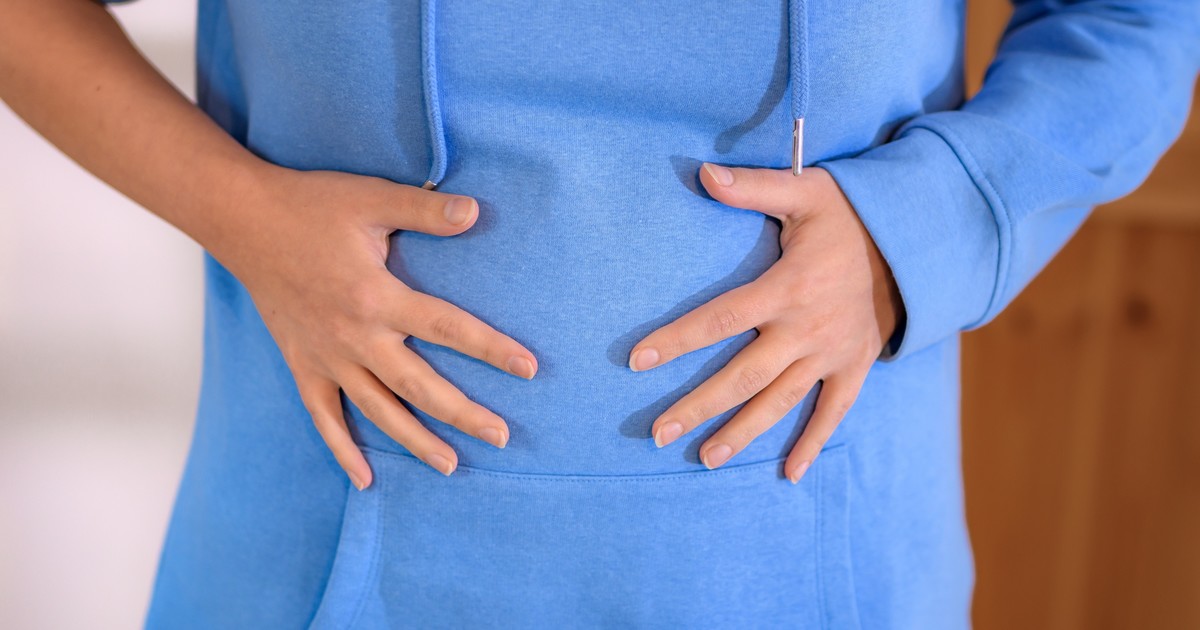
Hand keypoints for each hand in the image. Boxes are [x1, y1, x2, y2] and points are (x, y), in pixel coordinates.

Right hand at [215, 166, 538, 488]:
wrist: (242, 221)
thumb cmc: (311, 206)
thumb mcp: (372, 198)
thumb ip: (425, 210)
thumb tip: (476, 212)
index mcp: (378, 297)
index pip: (449, 329)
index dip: (492, 350)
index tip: (529, 369)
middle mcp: (355, 338)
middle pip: (420, 387)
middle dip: (464, 414)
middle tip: (502, 437)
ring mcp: (327, 358)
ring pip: (378, 411)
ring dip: (416, 442)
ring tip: (452, 466)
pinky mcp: (303, 365)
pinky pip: (324, 417)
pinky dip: (343, 449)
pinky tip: (365, 479)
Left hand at [628, 163, 900, 483]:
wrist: (913, 239)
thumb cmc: (847, 214)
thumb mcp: (804, 191)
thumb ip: (753, 188)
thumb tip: (703, 173)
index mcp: (788, 287)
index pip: (720, 318)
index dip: (677, 340)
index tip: (636, 361)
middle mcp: (807, 328)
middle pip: (743, 376)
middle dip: (698, 406)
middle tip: (658, 433)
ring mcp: (833, 353)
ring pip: (781, 401)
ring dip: (743, 432)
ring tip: (705, 458)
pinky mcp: (856, 366)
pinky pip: (834, 412)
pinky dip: (814, 442)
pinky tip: (790, 474)